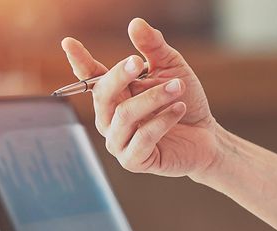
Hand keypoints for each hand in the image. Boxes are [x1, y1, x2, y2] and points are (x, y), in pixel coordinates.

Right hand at [61, 18, 221, 177]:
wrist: (207, 137)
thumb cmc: (184, 101)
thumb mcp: (171, 68)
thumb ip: (153, 48)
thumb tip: (135, 24)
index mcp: (114, 95)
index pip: (91, 78)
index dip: (79, 61)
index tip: (68, 43)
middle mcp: (110, 119)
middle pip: (103, 95)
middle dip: (120, 75)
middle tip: (138, 61)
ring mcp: (119, 141)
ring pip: (125, 115)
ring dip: (153, 98)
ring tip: (178, 87)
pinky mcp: (134, 160)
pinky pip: (143, 138)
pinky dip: (163, 120)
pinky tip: (179, 109)